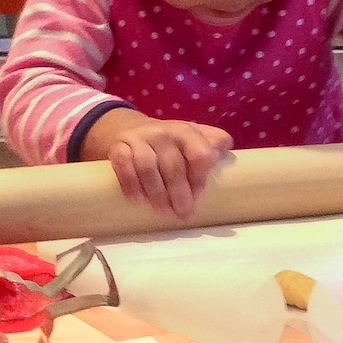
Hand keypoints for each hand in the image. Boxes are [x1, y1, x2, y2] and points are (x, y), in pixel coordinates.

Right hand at [81, 109, 233, 217]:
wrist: (129, 128)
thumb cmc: (169, 143)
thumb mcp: (192, 138)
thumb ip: (211, 143)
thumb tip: (225, 154)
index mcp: (187, 131)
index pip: (199, 153)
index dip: (200, 178)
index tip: (198, 196)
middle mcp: (163, 131)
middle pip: (173, 165)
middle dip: (179, 193)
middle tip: (182, 214)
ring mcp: (139, 138)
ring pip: (148, 166)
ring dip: (157, 193)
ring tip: (163, 211)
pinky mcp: (118, 146)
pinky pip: (123, 164)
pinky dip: (131, 183)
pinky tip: (137, 200)